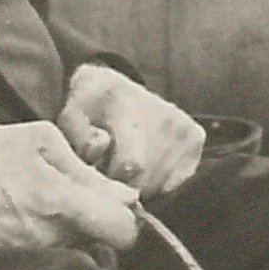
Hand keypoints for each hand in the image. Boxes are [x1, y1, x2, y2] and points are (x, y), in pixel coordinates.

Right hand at [0, 121, 141, 253]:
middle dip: (95, 224)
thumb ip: (87, 170)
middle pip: (101, 244)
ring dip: (69, 232)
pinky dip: (45, 242)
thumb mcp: (40, 140)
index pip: (125, 233)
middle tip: (73, 200)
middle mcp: (48, 237)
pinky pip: (47, 257)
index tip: (112, 206)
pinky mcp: (10, 264)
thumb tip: (127, 197)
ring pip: (74, 251)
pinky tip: (23, 220)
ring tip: (40, 206)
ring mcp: (28, 255)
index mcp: (59, 201)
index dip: (126, 220)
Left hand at [59, 64, 207, 200]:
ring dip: (142, 185)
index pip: (131, 165)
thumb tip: (102, 148)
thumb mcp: (72, 117)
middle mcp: (163, 115)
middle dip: (125, 184)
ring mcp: (183, 127)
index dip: (111, 179)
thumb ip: (79, 137)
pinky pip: (177, 183)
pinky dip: (160, 182)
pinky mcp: (196, 137)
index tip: (101, 172)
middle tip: (112, 169)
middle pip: (146, 180)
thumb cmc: (89, 109)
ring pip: (162, 185)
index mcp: (128, 107)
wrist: (113, 84)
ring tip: (128, 165)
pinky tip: (147, 164)